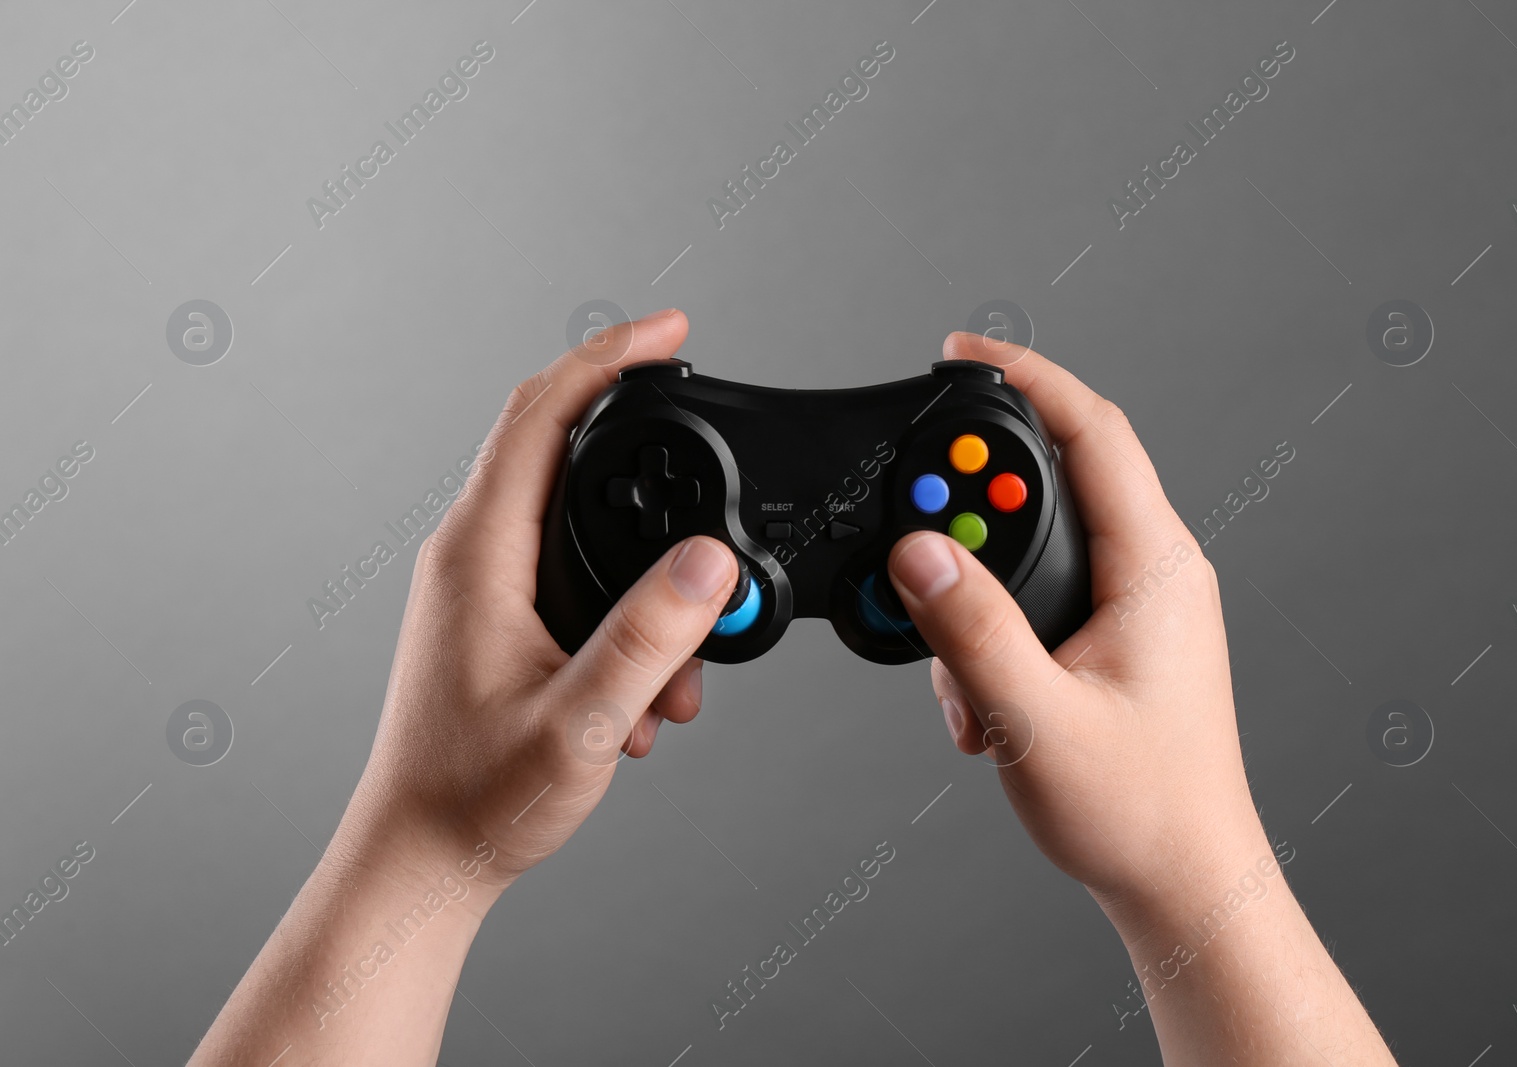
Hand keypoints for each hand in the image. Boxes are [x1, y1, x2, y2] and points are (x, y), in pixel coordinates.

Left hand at [338, 308, 738, 895]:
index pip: (541, 413)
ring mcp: (483, 589)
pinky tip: (651, 698)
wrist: (423, 863)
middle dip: (649, 462)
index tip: (670, 333)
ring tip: (684, 673)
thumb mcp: (582, 719)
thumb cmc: (476, 800)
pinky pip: (576, 585)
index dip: (609, 359)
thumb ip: (651, 635)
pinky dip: (628, 622)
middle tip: (707, 446)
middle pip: (564, 453)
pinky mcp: (499, 624)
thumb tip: (710, 558)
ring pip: (581, 534)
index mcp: (480, 553)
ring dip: (648, 581)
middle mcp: (473, 556)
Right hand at [887, 331, 1261, 915]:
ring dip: (978, 599)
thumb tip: (918, 555)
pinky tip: (982, 704)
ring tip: (963, 685)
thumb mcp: (1037, 721)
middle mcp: (1156, 573)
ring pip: (1037, 550)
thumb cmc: (1141, 811)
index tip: (961, 352)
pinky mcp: (1116, 638)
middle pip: (1055, 483)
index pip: (1094, 434)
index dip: (1027, 379)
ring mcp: (1139, 606)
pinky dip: (994, 635)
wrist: (1185, 883)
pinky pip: (1040, 598)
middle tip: (920, 544)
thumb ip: (972, 631)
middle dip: (974, 515)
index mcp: (1157, 569)